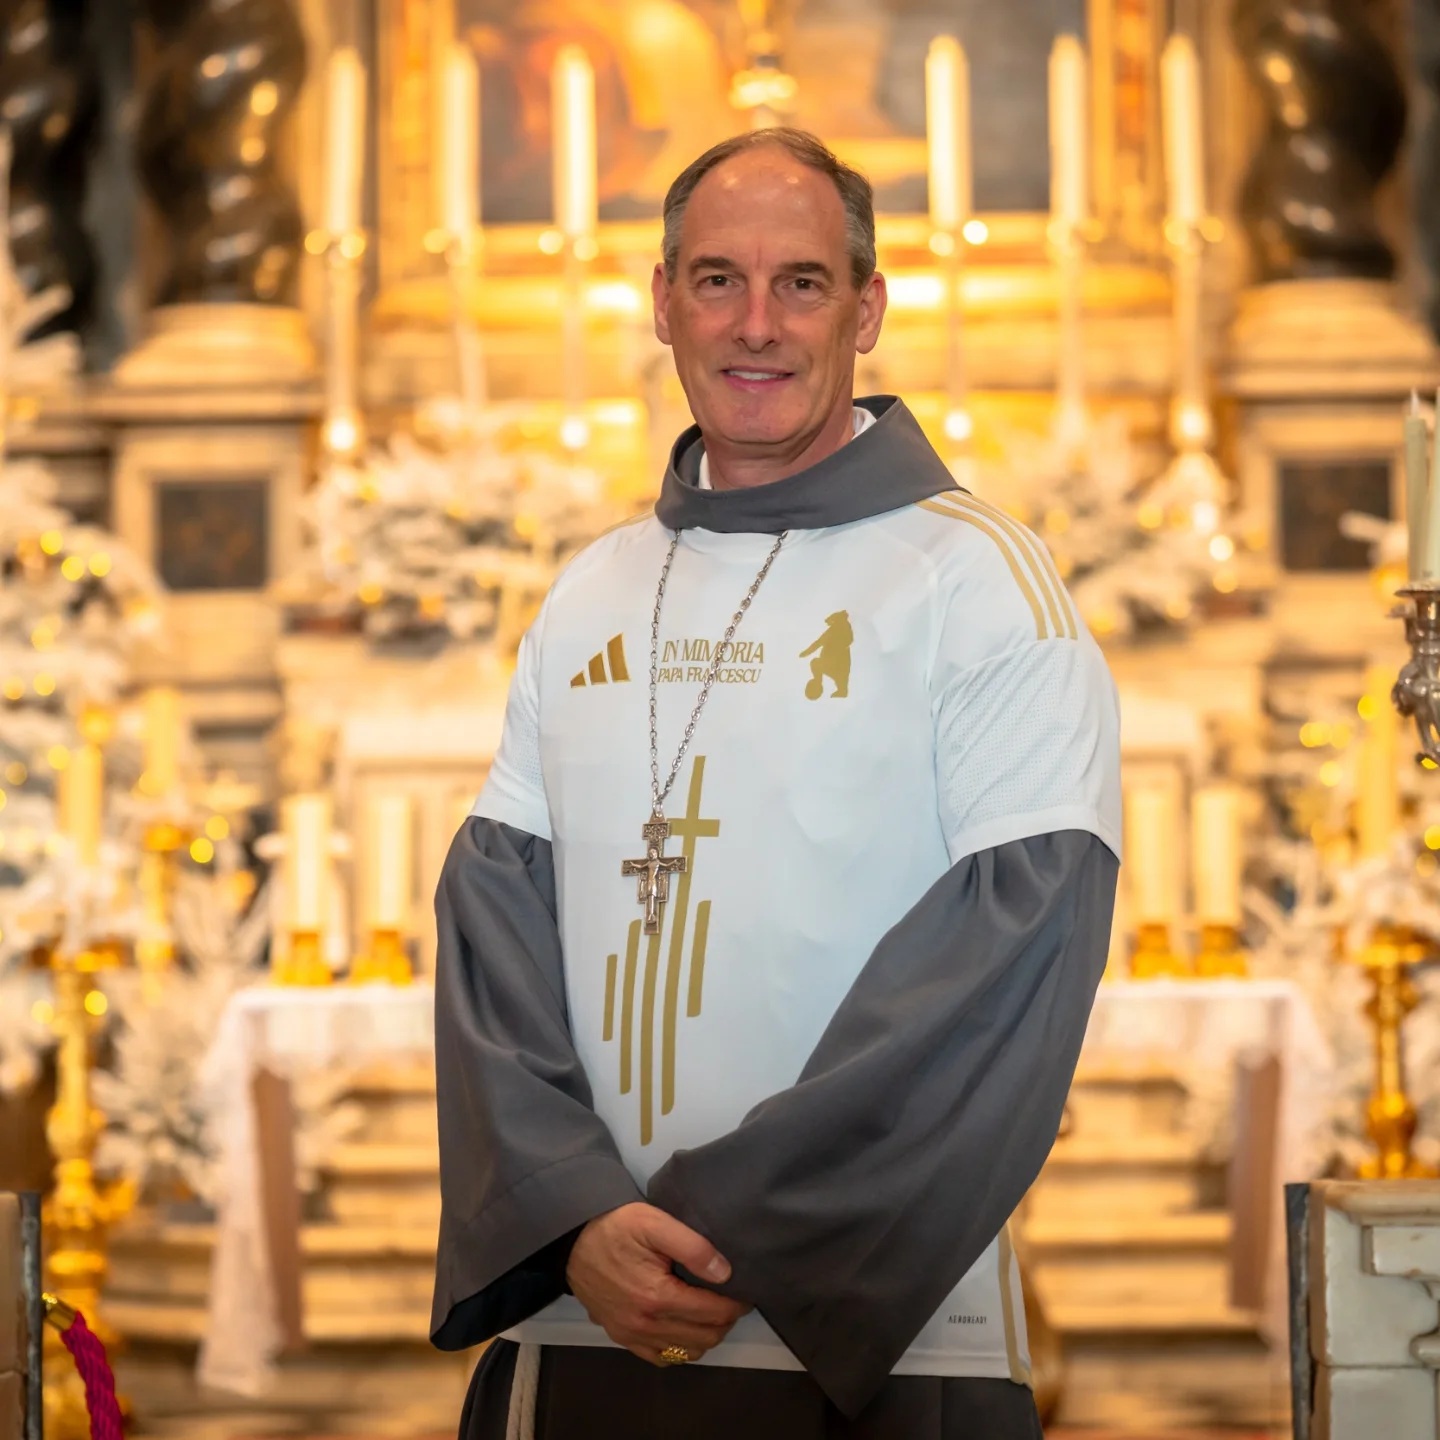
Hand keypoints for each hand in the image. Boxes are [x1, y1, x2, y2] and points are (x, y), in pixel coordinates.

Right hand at [566, 1202, 751, 1364]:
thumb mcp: (654, 1222)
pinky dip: (680, 1348)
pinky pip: (661, 1358)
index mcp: (657, 1297)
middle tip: (731, 1300)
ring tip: (710, 1311)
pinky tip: (684, 1327)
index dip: (735, 1305)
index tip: (745, 1293)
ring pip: (686, 1353)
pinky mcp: (621, 1337)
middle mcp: (645, 1325)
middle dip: (725, 1321)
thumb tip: (725, 1273)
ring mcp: (631, 1336)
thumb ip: (693, 1247)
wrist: (572, 1241)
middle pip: (704, 1338)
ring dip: (705, 1336)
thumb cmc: (616, 1226)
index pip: (713, 1313)